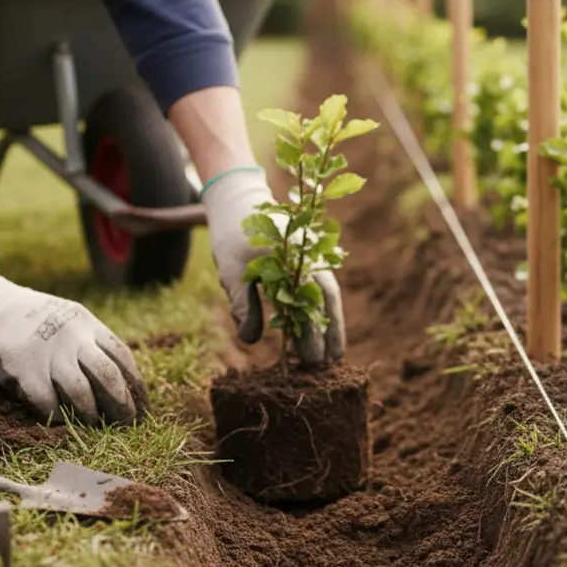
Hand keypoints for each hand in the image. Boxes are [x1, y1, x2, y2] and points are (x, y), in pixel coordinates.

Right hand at [0, 256, 148, 424]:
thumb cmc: (26, 315)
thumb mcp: (65, 317)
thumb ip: (88, 341)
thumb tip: (116, 378)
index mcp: (86, 323)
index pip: (123, 357)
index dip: (135, 385)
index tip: (142, 405)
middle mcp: (73, 336)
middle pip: (109, 376)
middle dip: (122, 404)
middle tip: (127, 423)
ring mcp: (48, 353)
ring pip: (82, 393)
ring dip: (90, 415)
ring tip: (94, 426)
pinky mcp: (23, 369)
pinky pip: (48, 403)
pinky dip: (56, 416)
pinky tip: (59, 421)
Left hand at [200, 166, 344, 364]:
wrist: (239, 200)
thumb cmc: (232, 236)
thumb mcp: (231, 271)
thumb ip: (244, 305)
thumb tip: (250, 341)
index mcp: (291, 259)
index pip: (306, 304)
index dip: (312, 335)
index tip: (312, 362)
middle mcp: (308, 257)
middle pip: (327, 300)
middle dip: (331, 333)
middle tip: (331, 365)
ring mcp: (312, 256)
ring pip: (329, 294)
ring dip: (333, 323)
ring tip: (335, 354)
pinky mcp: (309, 258)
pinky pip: (323, 286)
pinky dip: (326, 309)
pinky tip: (325, 329)